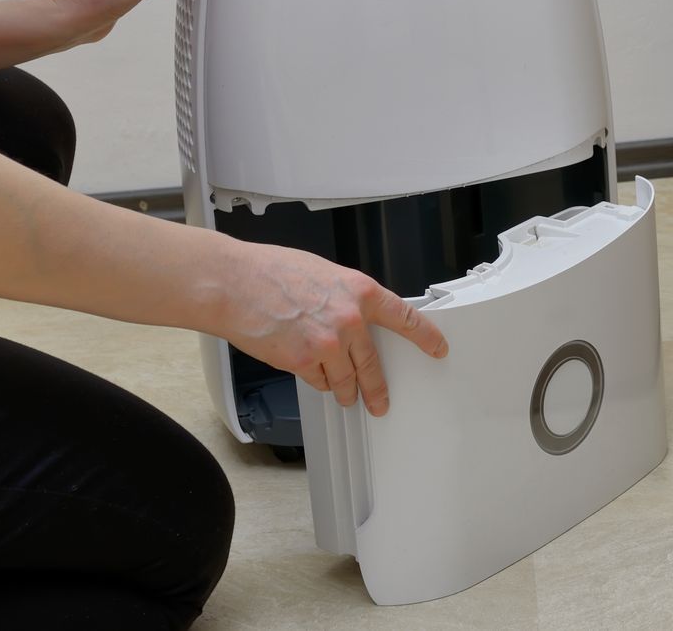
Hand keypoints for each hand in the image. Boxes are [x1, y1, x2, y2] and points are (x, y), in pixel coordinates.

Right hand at [218, 243, 448, 415]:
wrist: (235, 283)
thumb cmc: (271, 271)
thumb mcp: (323, 273)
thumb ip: (345, 296)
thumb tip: (354, 314)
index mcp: (359, 291)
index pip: (404, 318)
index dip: (425, 336)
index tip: (437, 347)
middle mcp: (350, 319)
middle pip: (373, 363)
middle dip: (377, 387)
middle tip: (380, 400)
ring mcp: (329, 343)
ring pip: (347, 379)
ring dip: (346, 390)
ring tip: (345, 395)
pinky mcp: (305, 362)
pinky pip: (320, 382)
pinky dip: (318, 381)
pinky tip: (311, 373)